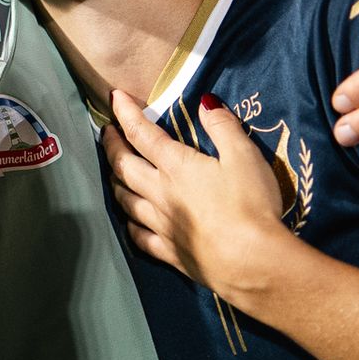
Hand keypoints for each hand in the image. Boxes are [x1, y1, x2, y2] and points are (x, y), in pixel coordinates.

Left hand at [103, 90, 289, 300]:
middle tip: (106, 133)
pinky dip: (130, 225)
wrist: (252, 262)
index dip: (126, 113)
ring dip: (116, 182)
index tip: (114, 98)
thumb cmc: (251, 205)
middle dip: (112, 146)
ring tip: (113, 172)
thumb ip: (223, 127)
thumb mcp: (244, 156)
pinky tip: (129, 222)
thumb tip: (205, 101)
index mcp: (176, 167)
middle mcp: (160, 194)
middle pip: (124, 167)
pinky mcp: (169, 253)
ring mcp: (161, 225)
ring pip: (126, 201)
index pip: (142, 134)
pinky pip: (140, 237)